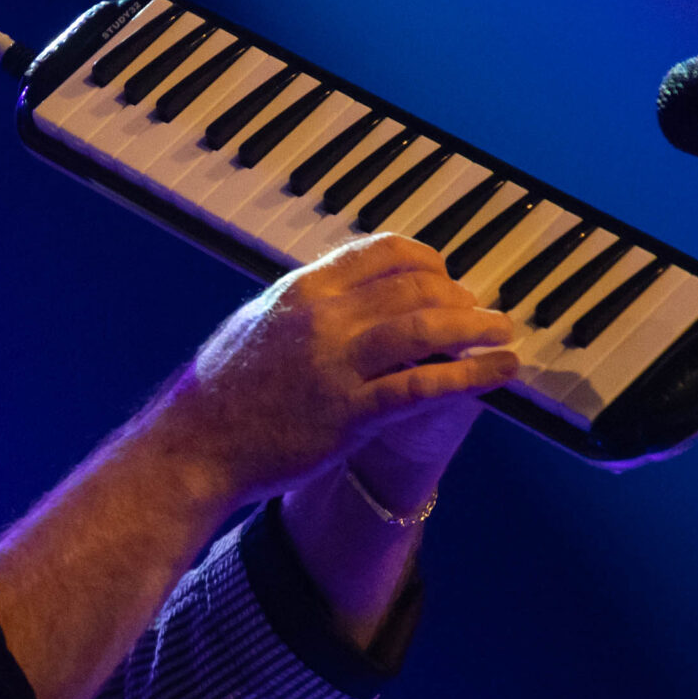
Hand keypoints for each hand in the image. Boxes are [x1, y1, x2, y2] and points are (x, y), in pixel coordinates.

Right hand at [157, 232, 518, 507]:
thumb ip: (306, 303)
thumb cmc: (222, 392)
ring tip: (505, 335)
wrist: (192, 446)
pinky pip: (422, 388)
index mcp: (303, 290)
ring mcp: (335, 364)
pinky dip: (470, 376)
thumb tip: (344, 287)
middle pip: (415, 287)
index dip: (429, 262)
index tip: (448, 278)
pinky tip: (498, 372)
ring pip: (426, 329)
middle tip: (483, 314)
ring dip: (477, 329)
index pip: (384, 252)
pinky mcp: (347, 413)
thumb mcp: (259, 323)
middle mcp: (322, 317)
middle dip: (461, 298)